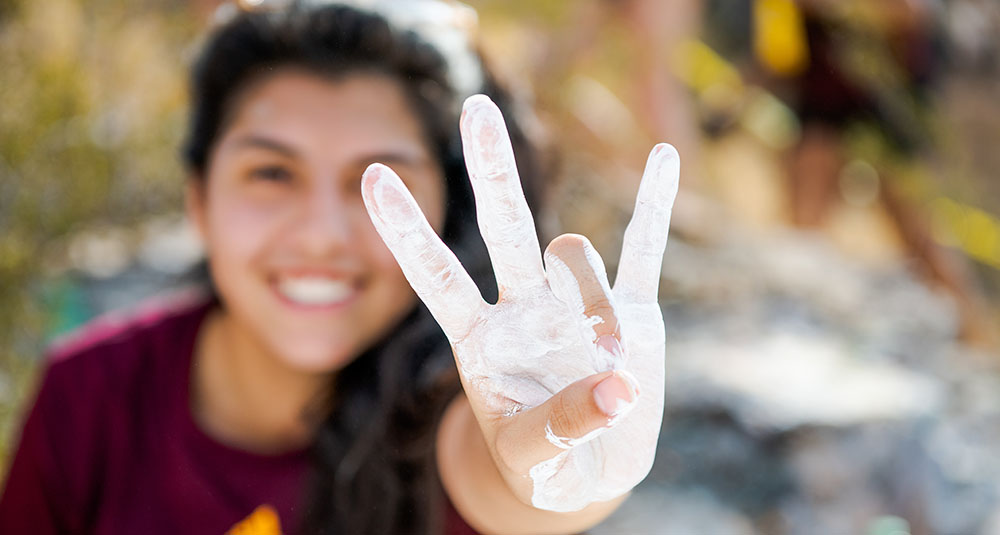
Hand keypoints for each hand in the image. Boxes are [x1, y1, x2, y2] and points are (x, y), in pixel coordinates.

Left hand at [361, 95, 678, 511]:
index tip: (372, 175)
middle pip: (504, 226)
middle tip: (476, 108)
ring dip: (592, 303)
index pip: (435, 276)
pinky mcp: (632, 311)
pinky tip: (665, 156)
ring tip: (612, 368)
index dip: (406, 229)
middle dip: (491, 171)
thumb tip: (617, 386)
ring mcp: (576, 304)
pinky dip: (652, 206)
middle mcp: (523, 307)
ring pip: (578, 260)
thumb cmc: (541, 466)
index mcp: (479, 338)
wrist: (587, 472)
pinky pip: (642, 249)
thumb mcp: (536, 458)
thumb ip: (564, 424)